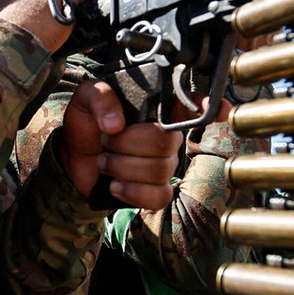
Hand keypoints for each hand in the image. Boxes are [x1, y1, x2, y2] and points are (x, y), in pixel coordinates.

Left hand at [57, 80, 230, 210]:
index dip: (210, 107)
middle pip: (166, 142)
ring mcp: (164, 164)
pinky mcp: (154, 190)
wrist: (72, 156)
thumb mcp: (86, 98)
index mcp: (156, 107)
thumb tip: (116, 124)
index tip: (220, 110)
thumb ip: (100, 98)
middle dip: (127, 143)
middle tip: (107, 140)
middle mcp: (168, 135)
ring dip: (122, 166)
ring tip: (105, 160)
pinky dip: (131, 192)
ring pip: (160, 170)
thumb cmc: (87, 122)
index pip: (192, 104)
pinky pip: (158, 196)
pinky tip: (114, 184)